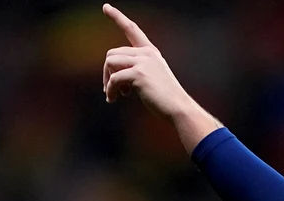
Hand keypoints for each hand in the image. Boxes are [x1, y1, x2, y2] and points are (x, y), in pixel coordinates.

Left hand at [101, 5, 222, 149]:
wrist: (178, 108)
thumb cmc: (164, 98)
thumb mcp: (151, 77)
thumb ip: (134, 69)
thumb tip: (110, 73)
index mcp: (150, 52)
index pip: (132, 29)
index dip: (117, 17)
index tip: (105, 6)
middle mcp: (147, 53)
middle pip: (112, 54)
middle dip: (106, 72)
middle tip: (110, 89)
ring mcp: (143, 62)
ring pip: (110, 62)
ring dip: (107, 81)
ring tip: (113, 95)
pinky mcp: (139, 74)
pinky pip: (114, 78)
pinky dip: (110, 90)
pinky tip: (113, 99)